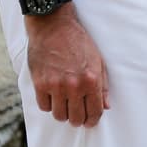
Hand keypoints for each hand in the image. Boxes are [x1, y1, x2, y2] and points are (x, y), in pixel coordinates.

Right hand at [26, 10, 108, 126]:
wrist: (53, 25)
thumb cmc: (78, 41)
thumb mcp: (97, 60)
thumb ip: (102, 85)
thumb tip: (106, 106)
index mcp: (92, 80)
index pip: (95, 112)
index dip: (93, 120)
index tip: (89, 121)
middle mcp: (74, 85)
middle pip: (76, 118)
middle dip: (78, 119)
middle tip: (77, 114)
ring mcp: (56, 86)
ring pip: (59, 115)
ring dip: (63, 112)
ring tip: (65, 104)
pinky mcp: (40, 84)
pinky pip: (45, 107)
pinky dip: (49, 104)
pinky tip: (53, 95)